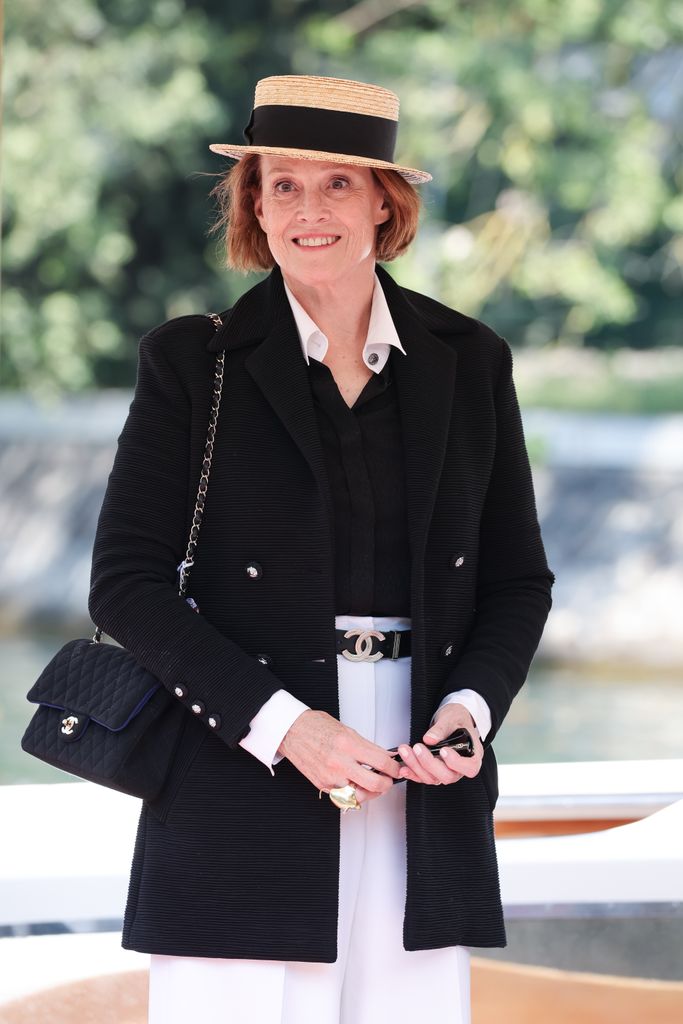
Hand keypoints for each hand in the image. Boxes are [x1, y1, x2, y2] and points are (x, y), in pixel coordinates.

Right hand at [278, 709, 401, 803]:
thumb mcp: (346, 730)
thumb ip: (367, 746)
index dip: (394, 767)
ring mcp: (330, 776)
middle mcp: (339, 761)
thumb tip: (385, 756)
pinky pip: (343, 796)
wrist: (290, 731)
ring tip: (372, 784)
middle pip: (374, 783)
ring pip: (359, 795)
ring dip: (370, 792)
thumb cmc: (315, 726)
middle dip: (386, 784)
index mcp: (347, 743)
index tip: (396, 768)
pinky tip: (355, 784)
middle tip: (388, 779)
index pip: (381, 761)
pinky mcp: (322, 784)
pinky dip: (352, 792)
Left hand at [396, 703, 483, 785]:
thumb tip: (429, 739)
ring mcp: (447, 771)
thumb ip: (442, 729)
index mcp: (472, 755)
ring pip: (433, 778)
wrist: (451, 719)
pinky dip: (412, 773)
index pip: (470, 768)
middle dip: (429, 763)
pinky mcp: (434, 771)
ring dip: (417, 766)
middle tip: (418, 747)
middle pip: (448, 776)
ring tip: (405, 751)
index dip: (456, 763)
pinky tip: (403, 767)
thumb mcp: (452, 718)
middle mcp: (460, 768)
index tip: (444, 750)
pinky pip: (424, 778)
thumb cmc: (457, 719)